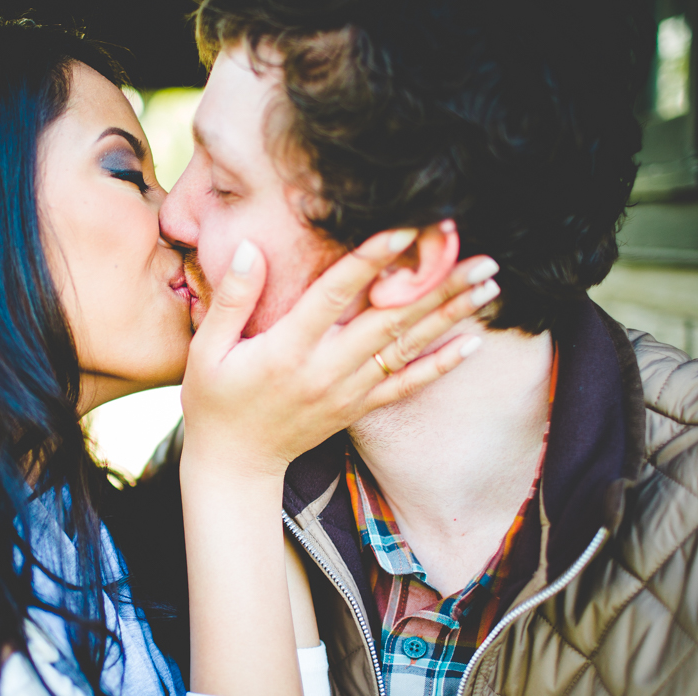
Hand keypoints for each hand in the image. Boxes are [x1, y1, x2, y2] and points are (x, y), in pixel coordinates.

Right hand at [180, 226, 498, 477]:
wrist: (235, 466)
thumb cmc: (215, 402)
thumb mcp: (207, 350)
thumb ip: (232, 299)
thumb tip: (252, 250)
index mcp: (288, 350)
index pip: (336, 294)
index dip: (372, 259)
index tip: (407, 228)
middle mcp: (326, 370)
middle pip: (389, 319)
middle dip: (437, 284)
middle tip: (480, 254)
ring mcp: (347, 391)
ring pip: (406, 347)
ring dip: (450, 315)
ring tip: (490, 285)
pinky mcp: (358, 408)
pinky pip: (406, 385)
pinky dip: (441, 365)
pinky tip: (472, 343)